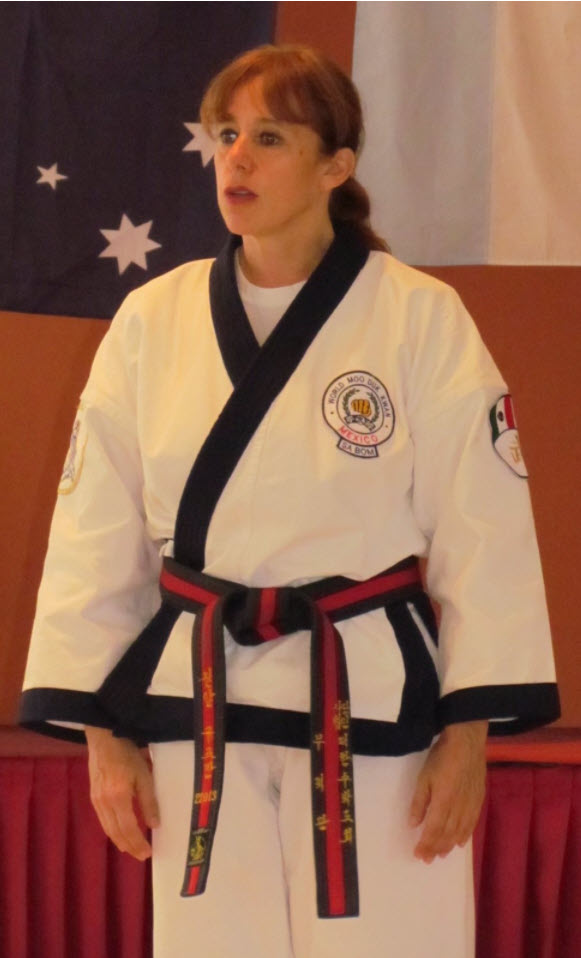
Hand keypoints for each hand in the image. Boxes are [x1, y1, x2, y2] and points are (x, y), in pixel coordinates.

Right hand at [85, 726, 159, 860]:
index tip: (148, 852)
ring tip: (132, 848)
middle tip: (142, 855)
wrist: (104, 739)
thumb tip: (155, 824)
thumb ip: (149, 801)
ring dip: (120, 841)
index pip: (128, 828)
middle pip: (116, 832)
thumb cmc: (127, 753)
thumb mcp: (143, 775)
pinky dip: (112, 831)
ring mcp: (96, 800)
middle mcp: (104, 803)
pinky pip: (103, 820)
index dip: (138, 843)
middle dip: (129, 846)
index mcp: (118, 797)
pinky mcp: (93, 796)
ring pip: (108, 828)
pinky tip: (119, 832)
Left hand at [409, 720, 487, 862]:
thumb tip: (414, 824)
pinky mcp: (479, 799)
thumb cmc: (442, 757)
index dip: (427, 844)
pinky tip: (460, 842)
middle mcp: (459, 807)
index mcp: (444, 801)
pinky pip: (472, 823)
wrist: (467, 742)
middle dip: (436, 848)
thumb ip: (420, 802)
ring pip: (460, 831)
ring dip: (450, 845)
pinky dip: (465, 835)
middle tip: (428, 859)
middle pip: (447, 834)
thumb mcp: (424, 777)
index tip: (419, 855)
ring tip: (441, 854)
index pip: (434, 830)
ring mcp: (471, 804)